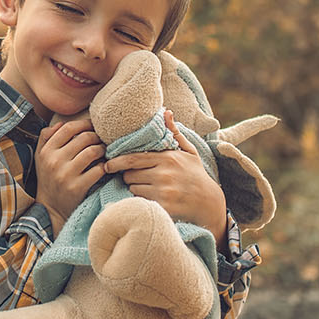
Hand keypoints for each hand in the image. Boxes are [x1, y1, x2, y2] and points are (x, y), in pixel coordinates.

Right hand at [35, 115, 105, 229]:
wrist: (50, 209)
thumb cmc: (48, 178)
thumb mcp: (41, 158)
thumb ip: (46, 138)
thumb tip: (60, 123)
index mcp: (46, 152)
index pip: (68, 128)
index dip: (84, 124)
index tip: (92, 126)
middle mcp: (54, 162)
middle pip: (83, 138)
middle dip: (96, 137)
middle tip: (101, 140)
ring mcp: (66, 175)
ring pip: (92, 152)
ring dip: (102, 150)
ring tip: (104, 152)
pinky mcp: (77, 188)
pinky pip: (98, 170)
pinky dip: (104, 166)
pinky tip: (104, 167)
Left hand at [105, 111, 228, 238]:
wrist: (209, 202)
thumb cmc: (196, 174)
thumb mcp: (189, 151)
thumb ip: (174, 133)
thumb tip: (166, 112)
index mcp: (167, 158)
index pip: (132, 158)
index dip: (116, 162)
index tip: (108, 164)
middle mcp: (164, 174)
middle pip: (129, 175)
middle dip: (128, 176)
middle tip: (136, 177)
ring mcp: (163, 192)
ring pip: (133, 189)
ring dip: (135, 189)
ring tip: (147, 188)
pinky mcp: (163, 207)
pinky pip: (140, 202)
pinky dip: (140, 201)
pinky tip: (149, 199)